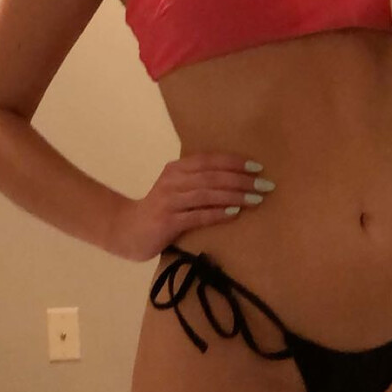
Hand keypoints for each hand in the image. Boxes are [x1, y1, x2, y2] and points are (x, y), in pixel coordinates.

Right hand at [111, 153, 270, 261]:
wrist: (126, 230)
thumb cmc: (159, 210)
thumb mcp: (176, 188)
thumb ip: (198, 181)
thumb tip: (235, 179)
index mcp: (176, 169)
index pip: (208, 160)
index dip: (234, 162)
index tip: (257, 166)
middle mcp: (172, 181)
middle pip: (212, 176)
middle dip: (241, 179)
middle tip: (265, 184)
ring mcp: (169, 201)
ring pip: (207, 194)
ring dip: (234, 195)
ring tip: (256, 198)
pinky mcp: (168, 222)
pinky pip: (197, 216)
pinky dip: (217, 213)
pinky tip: (234, 213)